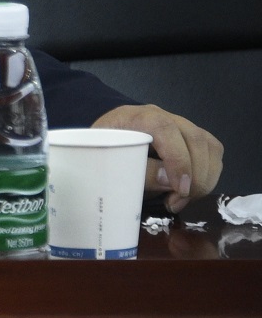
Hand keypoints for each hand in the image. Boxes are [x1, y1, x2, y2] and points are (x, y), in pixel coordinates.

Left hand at [93, 104, 222, 211]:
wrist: (104, 145)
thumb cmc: (105, 155)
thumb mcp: (112, 164)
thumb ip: (139, 172)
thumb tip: (170, 181)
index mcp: (136, 117)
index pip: (166, 129)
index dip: (178, 160)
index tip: (179, 189)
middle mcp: (162, 115)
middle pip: (195, 139)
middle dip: (195, 176)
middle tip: (178, 202)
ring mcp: (179, 124)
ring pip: (209, 146)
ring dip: (205, 178)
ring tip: (182, 199)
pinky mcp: (191, 136)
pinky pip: (213, 152)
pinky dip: (209, 174)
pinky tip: (190, 190)